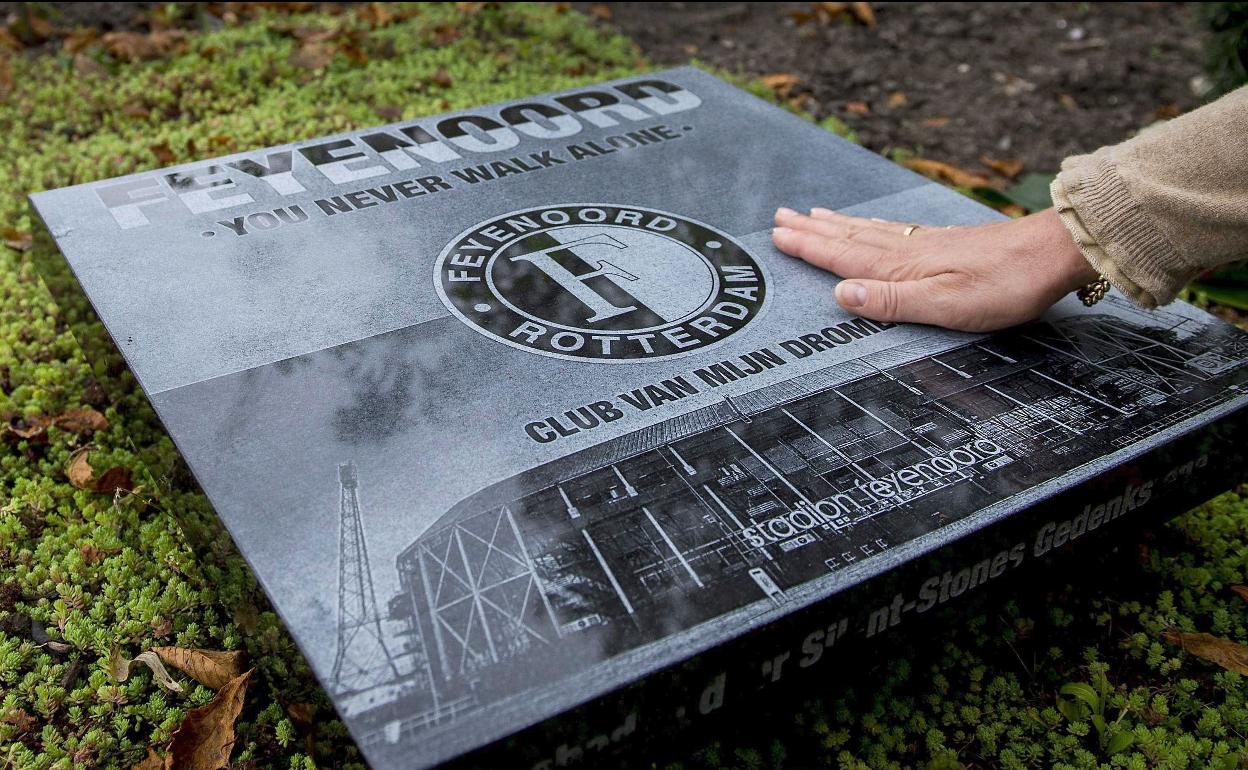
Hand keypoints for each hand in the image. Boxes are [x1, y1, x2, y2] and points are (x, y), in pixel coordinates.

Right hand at [771, 206, 1098, 331]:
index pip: (843, 257)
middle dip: (812, 230)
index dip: (809, 248)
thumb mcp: (945, 304)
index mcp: (902, 267)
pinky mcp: (945, 241)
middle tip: (780, 217)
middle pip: (849, 238)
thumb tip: (839, 294)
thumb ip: (890, 300)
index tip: (777, 236)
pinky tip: (869, 224)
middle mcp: (908, 249)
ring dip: (837, 225)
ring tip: (812, 215)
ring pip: (868, 231)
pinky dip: (870, 225)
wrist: (1052, 254)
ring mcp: (926, 242)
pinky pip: (892, 230)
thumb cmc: (1004, 285)